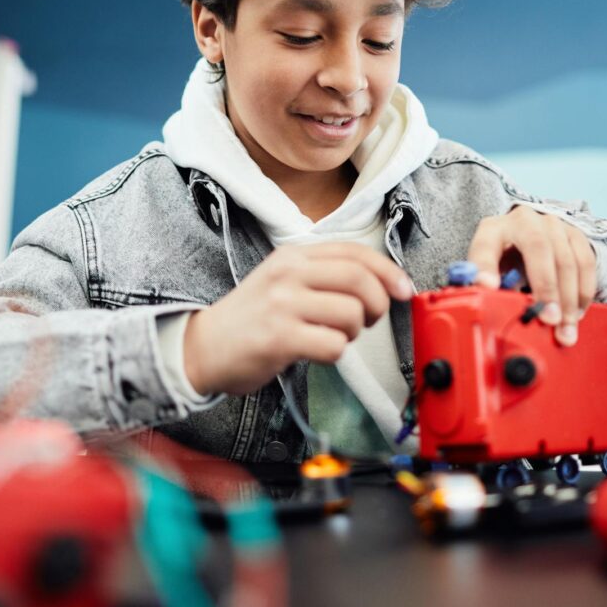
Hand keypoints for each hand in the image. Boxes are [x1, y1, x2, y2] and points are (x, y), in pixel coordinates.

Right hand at [183, 242, 412, 394]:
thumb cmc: (252, 317)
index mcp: (293, 255)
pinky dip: (336, 353)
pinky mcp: (279, 338)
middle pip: (359, 279)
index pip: (355, 252)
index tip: (403, 290)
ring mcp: (282, 305)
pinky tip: (318, 352)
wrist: (203, 347)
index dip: (388, 271)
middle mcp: (288, 274)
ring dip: (354, 333)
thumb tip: (381, 283)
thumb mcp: (283, 280)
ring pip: (351, 314)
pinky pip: (333, 346)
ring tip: (335, 337)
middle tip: (369, 320)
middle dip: (378, 304)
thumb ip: (324, 275)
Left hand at [467, 206, 596, 345]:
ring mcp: (552, 224)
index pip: (485, 245)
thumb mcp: (491, 271)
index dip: (485, 267)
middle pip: (538, 247)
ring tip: (565, 329)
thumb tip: (493, 303)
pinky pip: (586, 263)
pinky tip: (576, 314)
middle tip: (549, 319)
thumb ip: (490, 286)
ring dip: (568, 299)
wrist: (529, 237)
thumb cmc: (505, 260)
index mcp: (493, 230)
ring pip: (566, 259)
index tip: (488, 287)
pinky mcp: (575, 233)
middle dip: (546, 287)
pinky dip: (584, 292)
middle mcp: (523, 219)